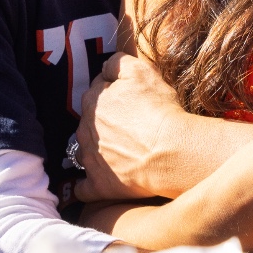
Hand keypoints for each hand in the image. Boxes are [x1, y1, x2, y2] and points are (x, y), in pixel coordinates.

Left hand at [75, 53, 199, 200]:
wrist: (169, 151)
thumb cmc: (158, 110)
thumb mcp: (141, 71)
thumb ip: (117, 63)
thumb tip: (106, 66)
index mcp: (93, 101)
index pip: (97, 90)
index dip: (113, 92)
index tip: (128, 97)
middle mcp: (85, 130)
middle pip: (90, 121)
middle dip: (103, 121)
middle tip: (127, 124)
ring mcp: (89, 159)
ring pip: (84, 152)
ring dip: (96, 151)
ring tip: (119, 152)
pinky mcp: (98, 185)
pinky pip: (83, 188)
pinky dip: (89, 185)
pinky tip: (100, 182)